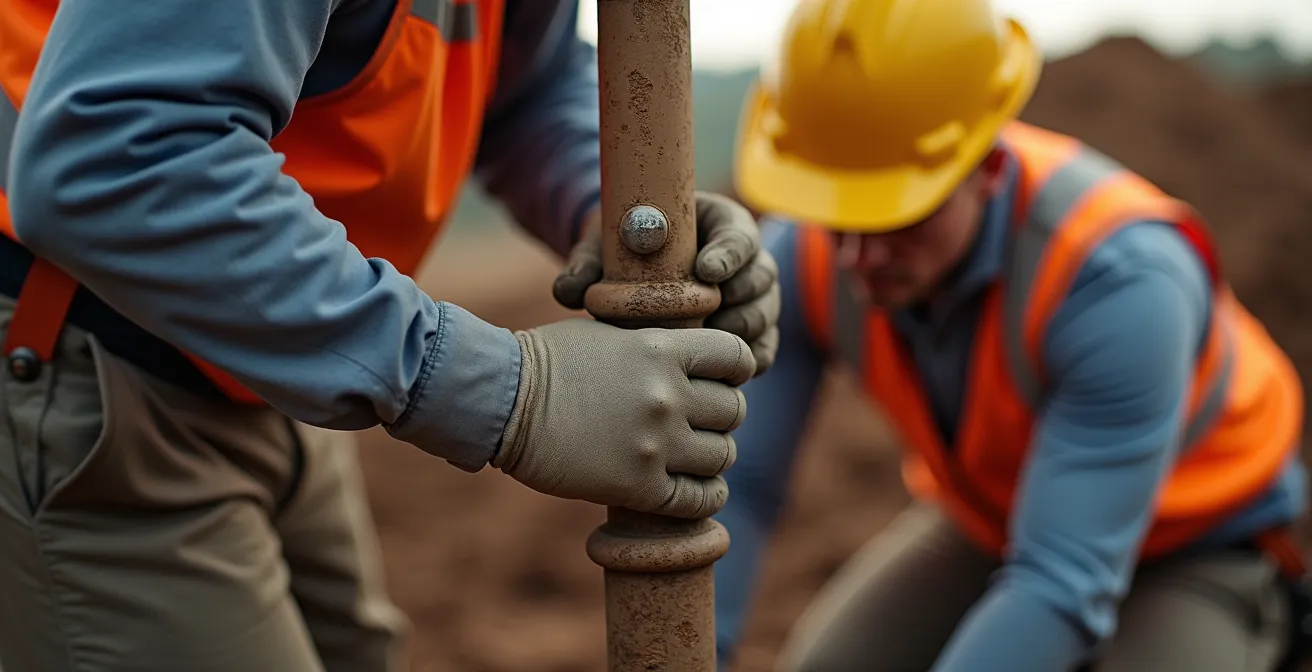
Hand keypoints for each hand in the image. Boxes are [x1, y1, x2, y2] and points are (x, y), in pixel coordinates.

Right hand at [494, 318, 754, 517]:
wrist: (501, 401)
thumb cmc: (547, 362)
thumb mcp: (609, 334)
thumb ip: (654, 346)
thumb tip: (689, 360)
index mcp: (662, 349)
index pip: (736, 355)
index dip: (736, 369)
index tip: (725, 379)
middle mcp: (667, 395)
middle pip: (734, 410)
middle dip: (721, 416)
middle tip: (699, 423)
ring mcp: (655, 443)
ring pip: (723, 456)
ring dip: (712, 457)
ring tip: (691, 457)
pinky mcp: (638, 486)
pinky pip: (698, 500)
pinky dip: (704, 498)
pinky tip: (693, 492)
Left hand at [553, 192, 780, 374]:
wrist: (631, 269)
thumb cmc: (624, 246)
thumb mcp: (605, 244)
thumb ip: (587, 264)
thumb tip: (568, 292)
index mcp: (718, 224)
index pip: (738, 235)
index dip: (728, 254)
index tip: (705, 270)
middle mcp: (744, 260)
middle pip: (761, 277)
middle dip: (740, 298)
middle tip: (711, 317)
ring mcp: (751, 297)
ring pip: (764, 314)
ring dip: (742, 331)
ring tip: (709, 345)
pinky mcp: (748, 330)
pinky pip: (762, 348)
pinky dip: (748, 361)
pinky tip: (725, 374)